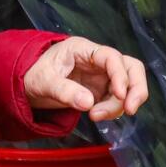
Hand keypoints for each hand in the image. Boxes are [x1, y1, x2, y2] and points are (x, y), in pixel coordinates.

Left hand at [23, 37, 148, 121]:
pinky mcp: (102, 91)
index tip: (119, 95)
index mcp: (84, 49)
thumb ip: (64, 91)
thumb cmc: (36, 75)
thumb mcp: (44, 81)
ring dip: (119, 104)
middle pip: (131, 68)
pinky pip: (117, 100)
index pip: (112, 57)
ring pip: (128, 86)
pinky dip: (114, 110)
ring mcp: (103, 76)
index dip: (120, 75)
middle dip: (136, 88)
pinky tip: (98, 116)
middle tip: (130, 109)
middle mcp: (99, 61)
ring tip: (96, 117)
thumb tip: (88, 103)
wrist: (30, 85)